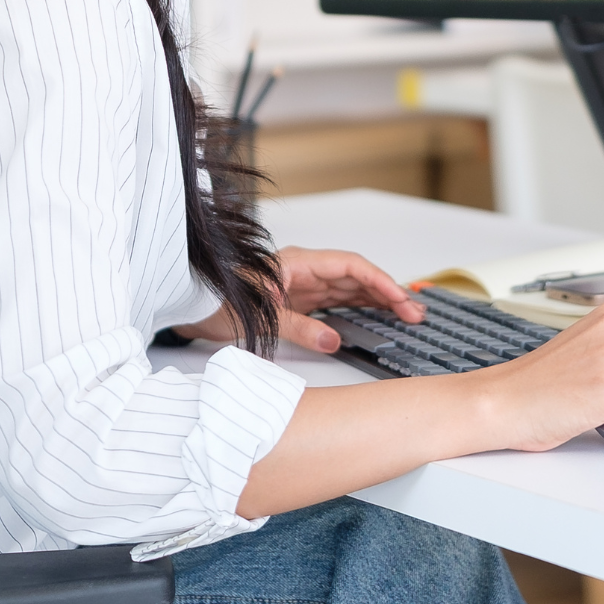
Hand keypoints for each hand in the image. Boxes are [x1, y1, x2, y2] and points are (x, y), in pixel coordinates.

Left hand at [172, 246, 423, 352]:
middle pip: (356, 277)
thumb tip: (333, 339)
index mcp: (296, 264)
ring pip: (350, 289)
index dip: (380, 282)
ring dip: (378, 301)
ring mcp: (302, 285)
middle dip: (388, 293)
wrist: (188, 307)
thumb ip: (298, 327)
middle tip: (415, 313)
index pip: (350, 266)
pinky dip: (360, 308)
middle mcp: (303, 271)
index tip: (401, 300)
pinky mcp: (298, 301)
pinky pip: (337, 301)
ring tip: (406, 315)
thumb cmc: (214, 301)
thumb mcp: (259, 316)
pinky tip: (376, 317)